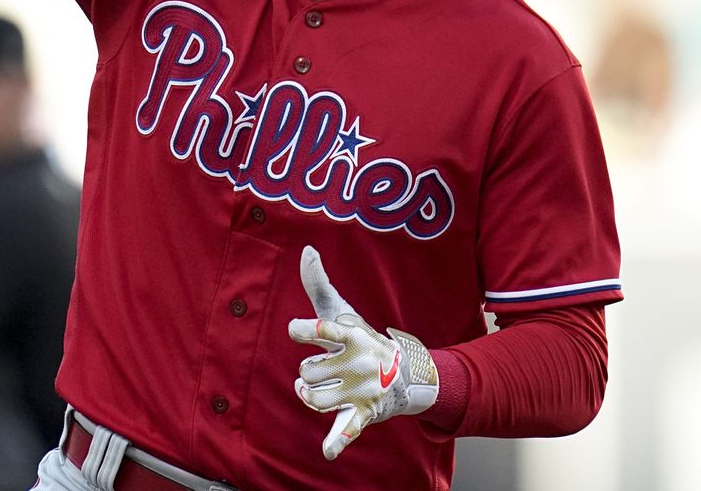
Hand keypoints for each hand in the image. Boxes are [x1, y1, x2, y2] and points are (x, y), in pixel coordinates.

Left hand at [288, 245, 438, 459]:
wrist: (405, 374)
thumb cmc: (361, 339)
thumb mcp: (341, 311)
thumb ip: (318, 283)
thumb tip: (306, 249)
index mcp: (351, 334)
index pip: (321, 329)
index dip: (303, 330)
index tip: (296, 330)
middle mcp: (358, 361)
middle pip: (308, 370)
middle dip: (311, 370)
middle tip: (327, 366)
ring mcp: (361, 390)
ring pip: (313, 398)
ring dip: (309, 395)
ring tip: (316, 388)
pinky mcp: (363, 414)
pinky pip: (347, 428)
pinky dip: (338, 441)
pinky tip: (328, 451)